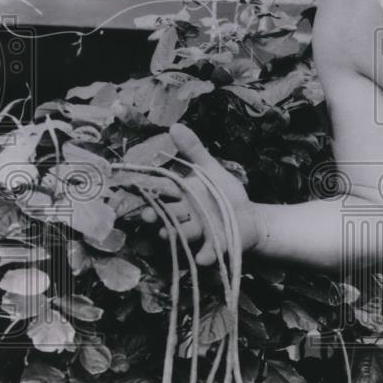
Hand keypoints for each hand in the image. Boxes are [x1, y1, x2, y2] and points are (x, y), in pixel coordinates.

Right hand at [140, 124, 262, 265]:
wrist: (248, 217)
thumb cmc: (224, 193)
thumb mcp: (210, 168)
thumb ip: (193, 149)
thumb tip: (174, 125)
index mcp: (181, 195)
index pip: (161, 190)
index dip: (148, 189)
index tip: (134, 186)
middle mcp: (185, 215)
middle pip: (167, 214)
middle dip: (156, 215)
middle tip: (147, 215)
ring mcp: (198, 232)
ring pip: (183, 233)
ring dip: (175, 234)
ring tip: (167, 233)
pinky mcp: (214, 246)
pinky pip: (207, 252)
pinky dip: (205, 255)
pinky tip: (203, 257)